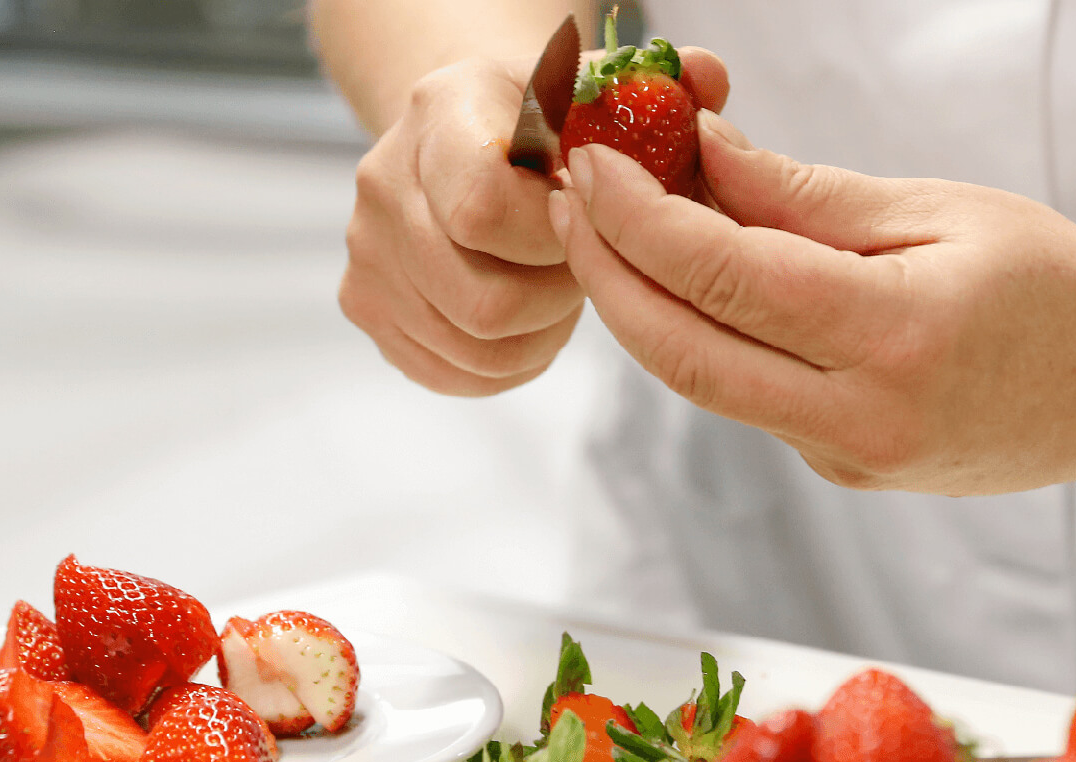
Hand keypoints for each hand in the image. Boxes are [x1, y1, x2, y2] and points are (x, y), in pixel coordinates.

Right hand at [341, 52, 727, 395]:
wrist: (469, 132)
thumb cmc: (546, 117)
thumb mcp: (597, 87)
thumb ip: (657, 85)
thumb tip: (707, 76)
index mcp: (442, 113)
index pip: (483, 210)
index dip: (554, 236)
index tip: (584, 216)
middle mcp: (385, 183)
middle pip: (482, 300)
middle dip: (555, 297)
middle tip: (583, 265)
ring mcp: (367, 254)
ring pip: (473, 346)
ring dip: (538, 333)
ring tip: (557, 286)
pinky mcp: (367, 306)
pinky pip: (453, 371)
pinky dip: (506, 361)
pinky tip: (528, 316)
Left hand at [551, 113, 1075, 493]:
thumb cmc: (1058, 280)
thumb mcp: (935, 209)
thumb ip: (802, 195)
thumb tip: (694, 155)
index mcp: (899, 342)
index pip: (725, 279)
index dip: (639, 218)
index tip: (590, 161)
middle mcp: (865, 423)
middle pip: (685, 354)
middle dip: (606, 273)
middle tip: (564, 199)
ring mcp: (853, 463)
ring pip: (705, 384)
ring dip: (641, 308)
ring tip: (607, 227)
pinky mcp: (847, 474)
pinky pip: (749, 401)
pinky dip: (704, 337)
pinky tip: (687, 279)